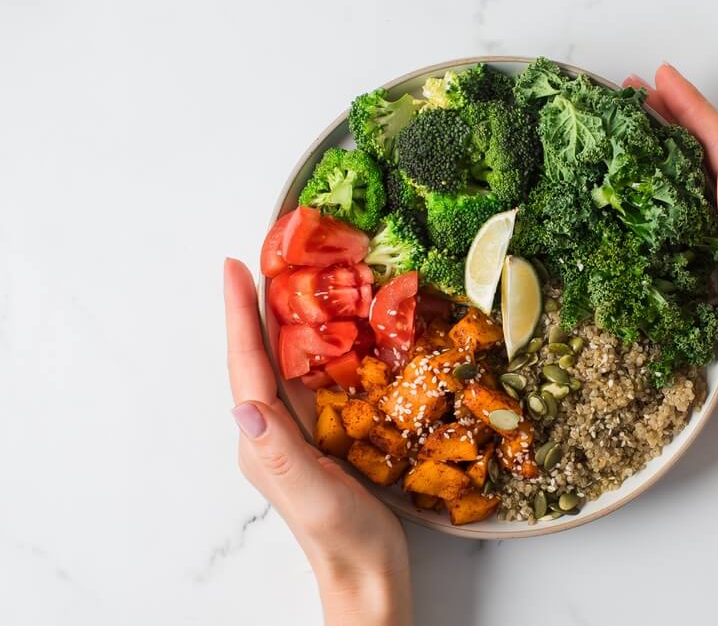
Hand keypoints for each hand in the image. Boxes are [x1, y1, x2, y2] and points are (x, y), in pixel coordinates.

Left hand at [223, 258, 411, 625]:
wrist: (367, 575)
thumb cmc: (345, 541)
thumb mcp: (313, 496)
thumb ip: (280, 451)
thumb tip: (242, 404)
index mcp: (262, 440)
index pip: (246, 366)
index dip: (239, 315)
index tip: (234, 267)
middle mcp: (271, 431)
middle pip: (257, 356)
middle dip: (252, 307)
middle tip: (260, 257)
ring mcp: (295, 433)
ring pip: (282, 364)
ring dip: (279, 320)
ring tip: (286, 279)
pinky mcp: (320, 436)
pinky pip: (309, 380)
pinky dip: (312, 346)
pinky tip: (328, 330)